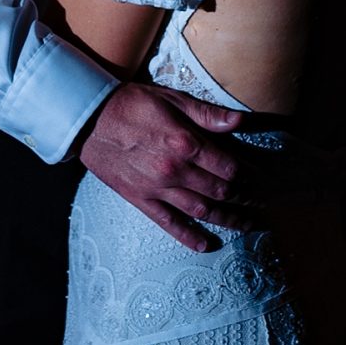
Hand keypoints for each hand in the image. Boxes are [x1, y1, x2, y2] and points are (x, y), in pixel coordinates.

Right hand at [76, 82, 246, 252]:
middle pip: (220, 190)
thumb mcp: (170, 99)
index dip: (248, 173)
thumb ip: (206, 114)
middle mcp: (174, 170)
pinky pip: (168, 223)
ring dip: (227, 219)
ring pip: (201, 209)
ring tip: (246, 224)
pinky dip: (188, 236)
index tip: (259, 177)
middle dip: (244, 197)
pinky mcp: (140, 198)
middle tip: (259, 201)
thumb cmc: (130, 104)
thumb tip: (239, 120)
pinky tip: (206, 245)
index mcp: (185, 143)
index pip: (228, 166)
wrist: (87, 119)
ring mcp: (157, 188)